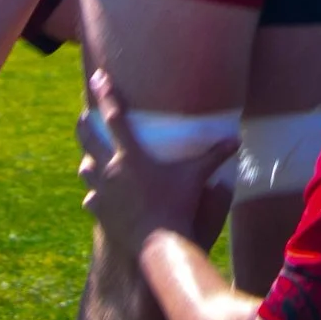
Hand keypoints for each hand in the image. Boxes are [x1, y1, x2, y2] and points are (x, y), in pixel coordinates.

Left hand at [78, 68, 233, 250]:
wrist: (158, 242)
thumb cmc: (178, 206)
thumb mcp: (196, 177)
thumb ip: (214, 156)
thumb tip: (236, 140)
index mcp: (132, 155)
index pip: (114, 117)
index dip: (105, 94)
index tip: (98, 76)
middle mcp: (110, 169)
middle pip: (88, 138)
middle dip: (84, 125)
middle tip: (83, 117)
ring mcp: (102, 191)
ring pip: (85, 169)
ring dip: (88, 161)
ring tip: (92, 159)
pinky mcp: (99, 211)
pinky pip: (91, 199)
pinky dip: (96, 196)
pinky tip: (100, 198)